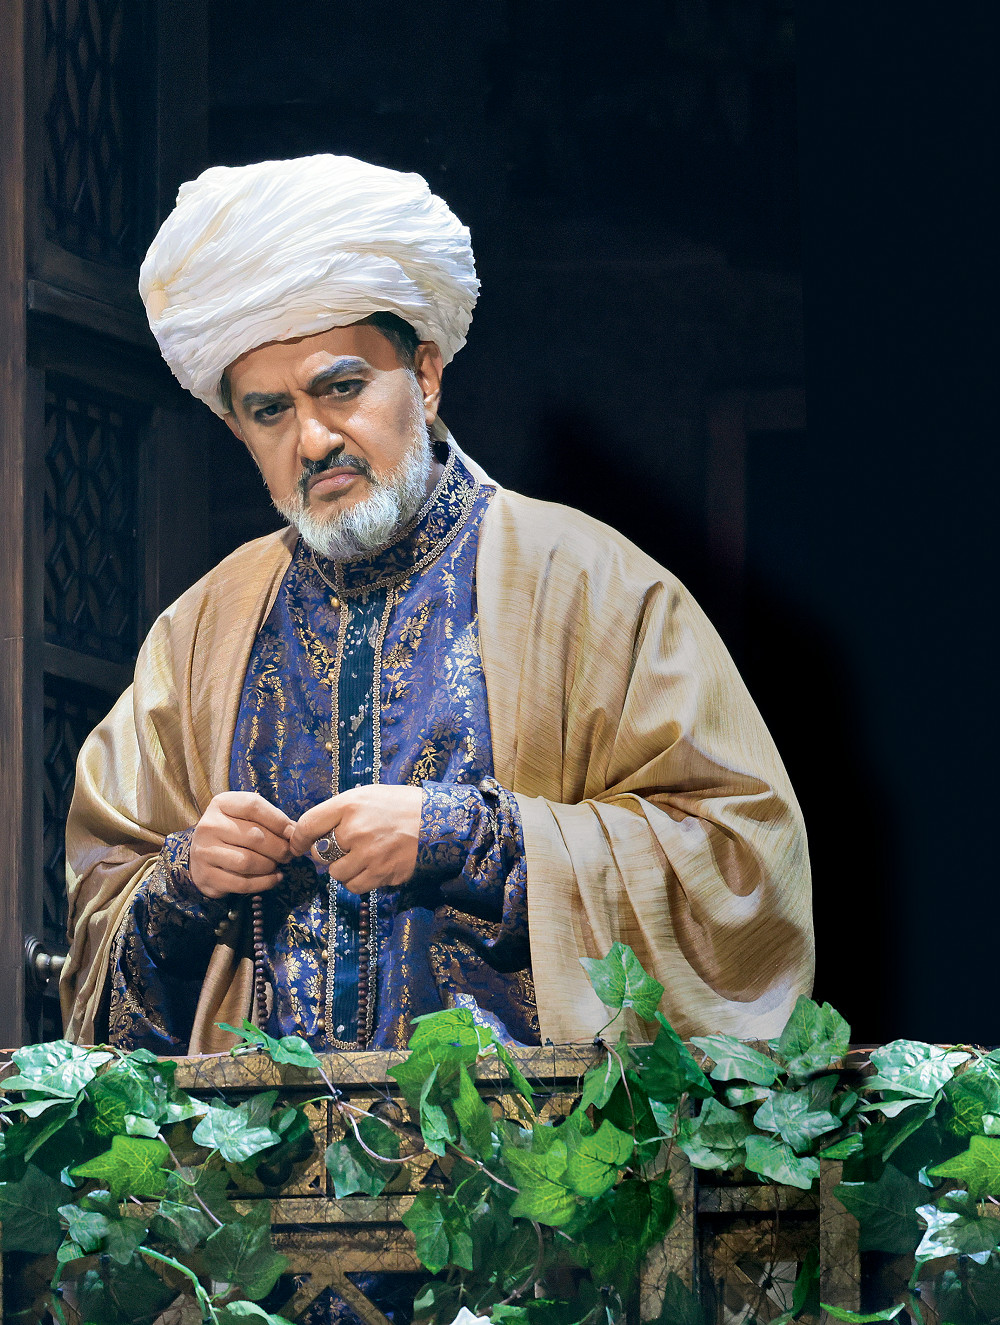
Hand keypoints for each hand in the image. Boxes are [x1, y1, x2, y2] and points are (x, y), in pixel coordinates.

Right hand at [189, 792, 294, 898]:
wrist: (201, 856)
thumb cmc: (232, 833)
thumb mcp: (247, 817)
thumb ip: (270, 820)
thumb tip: (296, 832)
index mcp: (221, 804)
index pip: (253, 806)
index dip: (278, 820)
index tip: (293, 833)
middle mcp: (209, 825)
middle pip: (254, 836)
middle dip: (279, 848)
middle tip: (289, 854)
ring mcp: (204, 852)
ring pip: (247, 861)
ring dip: (270, 866)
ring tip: (278, 865)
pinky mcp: (206, 876)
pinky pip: (241, 883)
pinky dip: (264, 883)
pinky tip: (274, 878)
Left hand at [288, 784, 421, 894]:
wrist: (437, 820)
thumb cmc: (399, 806)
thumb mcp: (367, 796)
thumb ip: (339, 812)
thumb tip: (311, 833)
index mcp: (350, 805)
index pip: (308, 824)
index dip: (297, 838)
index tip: (297, 846)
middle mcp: (356, 830)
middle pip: (319, 854)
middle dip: (326, 854)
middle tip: (340, 849)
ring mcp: (369, 854)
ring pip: (336, 874)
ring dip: (344, 869)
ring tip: (360, 857)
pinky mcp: (382, 873)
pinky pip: (355, 886)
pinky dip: (359, 880)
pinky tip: (371, 868)